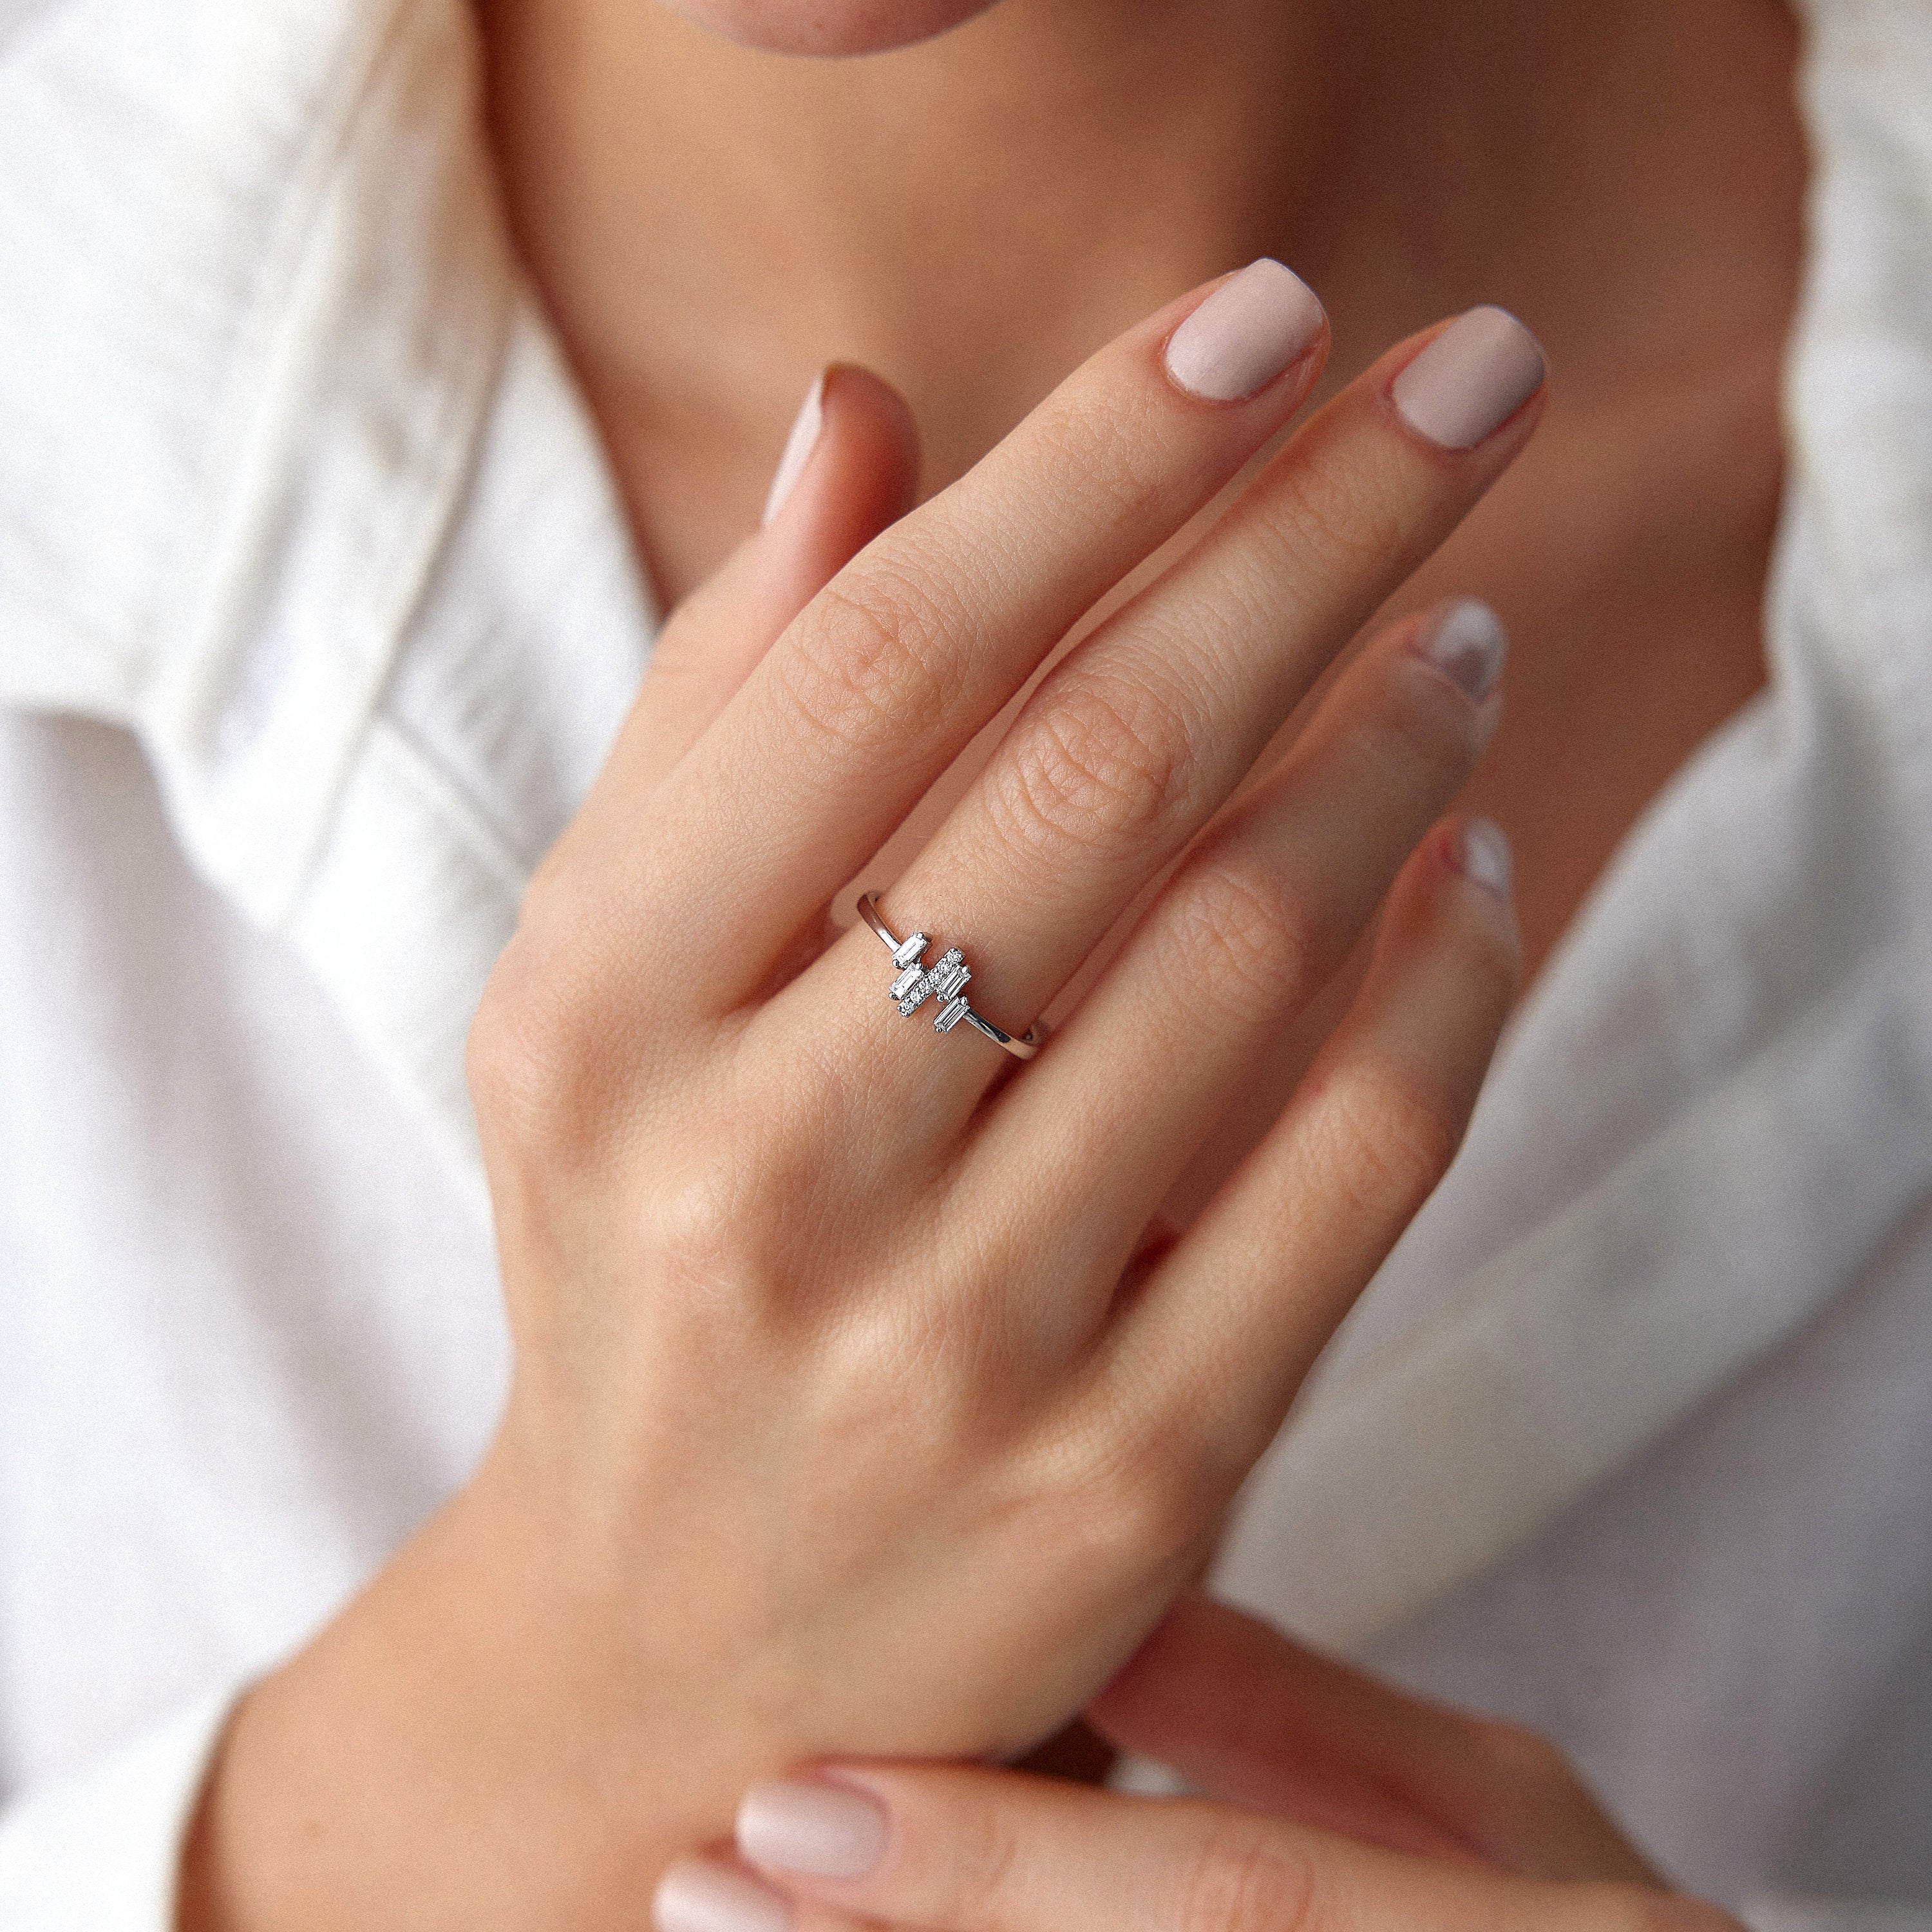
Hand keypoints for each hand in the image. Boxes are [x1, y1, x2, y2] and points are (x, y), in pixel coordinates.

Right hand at [184, 267, 1539, 1927]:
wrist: (681, 1650)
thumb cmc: (645, 1253)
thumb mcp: (603, 988)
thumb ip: (722, 703)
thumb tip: (858, 418)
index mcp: (598, 1017)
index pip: (883, 658)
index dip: (1097, 461)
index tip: (1266, 316)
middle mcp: (755, 1179)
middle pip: (1098, 769)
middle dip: (1317, 536)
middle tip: (1467, 390)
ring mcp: (949, 1350)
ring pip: (1249, 956)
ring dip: (1401, 747)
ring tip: (1464, 636)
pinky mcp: (1126, 1481)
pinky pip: (1352, 1175)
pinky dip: (1450, 988)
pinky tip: (1474, 873)